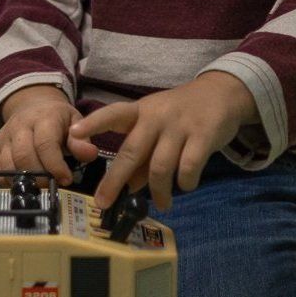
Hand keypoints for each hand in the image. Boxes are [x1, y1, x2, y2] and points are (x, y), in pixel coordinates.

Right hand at [0, 85, 83, 182]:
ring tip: (42, 185)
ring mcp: (4, 136)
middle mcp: (19, 125)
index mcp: (43, 117)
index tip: (67, 179)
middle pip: (24, 156)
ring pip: (9, 165)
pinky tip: (26, 182)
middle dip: (40, 177)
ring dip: (26, 181)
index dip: (55, 166)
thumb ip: (82, 141)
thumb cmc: (58, 120)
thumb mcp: (75, 124)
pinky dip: (11, 182)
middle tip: (53, 185)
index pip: (45, 144)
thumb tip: (90, 154)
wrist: (33, 106)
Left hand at [66, 72, 255, 212]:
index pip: (112, 115)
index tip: (73, 135)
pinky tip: (185, 186)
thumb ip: (143, 154)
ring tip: (162, 204)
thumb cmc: (181, 113)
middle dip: (115, 181)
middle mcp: (156, 116)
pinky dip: (185, 183)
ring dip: (158, 191)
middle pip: (131, 151)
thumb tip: (129, 186)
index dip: (92, 125)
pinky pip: (188, 167)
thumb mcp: (157, 126)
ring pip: (159, 166)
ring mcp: (179, 125)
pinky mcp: (203, 135)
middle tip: (104, 203)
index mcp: (140, 111)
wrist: (222, 92)